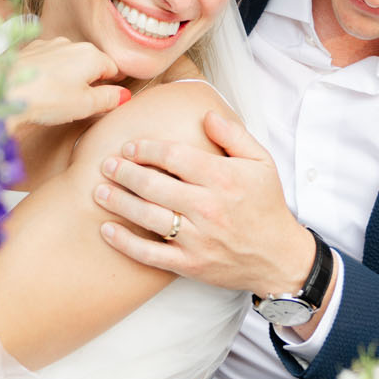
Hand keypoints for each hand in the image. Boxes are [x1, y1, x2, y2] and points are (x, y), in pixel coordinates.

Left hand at [5, 36, 128, 128]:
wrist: (3, 92)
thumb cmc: (47, 99)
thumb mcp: (85, 105)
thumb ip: (109, 99)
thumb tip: (124, 95)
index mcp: (90, 54)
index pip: (113, 69)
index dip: (111, 87)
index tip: (103, 101)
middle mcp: (70, 43)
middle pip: (90, 63)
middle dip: (89, 81)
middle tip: (79, 104)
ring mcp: (48, 44)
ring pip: (68, 60)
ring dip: (68, 75)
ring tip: (57, 98)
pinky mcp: (29, 50)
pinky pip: (48, 61)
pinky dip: (49, 72)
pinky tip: (40, 88)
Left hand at [94, 108, 317, 306]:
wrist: (279, 257)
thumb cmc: (266, 206)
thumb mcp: (262, 162)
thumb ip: (234, 135)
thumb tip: (206, 114)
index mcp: (223, 178)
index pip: (174, 156)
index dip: (146, 149)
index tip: (129, 146)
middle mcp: (208, 207)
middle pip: (153, 185)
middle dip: (124, 172)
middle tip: (106, 164)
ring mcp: (197, 238)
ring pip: (147, 217)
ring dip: (118, 202)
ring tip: (99, 191)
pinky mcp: (189, 264)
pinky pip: (149, 254)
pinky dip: (125, 243)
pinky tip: (107, 230)